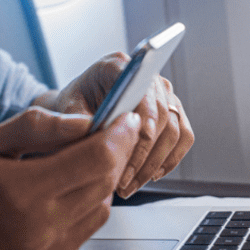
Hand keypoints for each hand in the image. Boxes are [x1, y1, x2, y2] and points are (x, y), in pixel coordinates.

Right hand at [0, 107, 142, 249]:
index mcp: (21, 193)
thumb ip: (36, 127)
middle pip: (104, 184)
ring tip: (62, 176)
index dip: (118, 136)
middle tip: (101, 138)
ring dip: (93, 187)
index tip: (125, 119)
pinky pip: (82, 237)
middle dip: (110, 156)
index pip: (96, 160)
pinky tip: (48, 208)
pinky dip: (77, 216)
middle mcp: (39, 231)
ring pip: (99, 211)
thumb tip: (84, 121)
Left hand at [43, 54, 194, 198]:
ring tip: (131, 184)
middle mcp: (148, 76)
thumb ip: (76, 120)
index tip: (137, 143)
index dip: (144, 118)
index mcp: (118, 65)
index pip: (142, 90)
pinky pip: (183, 136)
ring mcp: (163, 94)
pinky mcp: (172, 111)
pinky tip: (152, 175)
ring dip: (154, 163)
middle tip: (124, 180)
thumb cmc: (72, 105)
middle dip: (144, 154)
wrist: (78, 106)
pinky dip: (170, 159)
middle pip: (161, 114)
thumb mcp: (66, 109)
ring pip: (174, 130)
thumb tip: (94, 133)